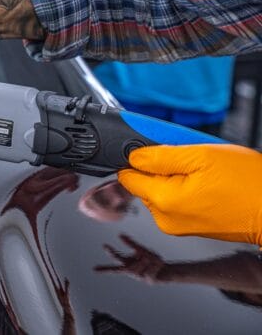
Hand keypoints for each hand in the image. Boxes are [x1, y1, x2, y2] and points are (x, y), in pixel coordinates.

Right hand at [95, 234, 165, 282]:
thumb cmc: (151, 260)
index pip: (116, 260)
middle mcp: (131, 271)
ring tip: (150, 260)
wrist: (166, 271)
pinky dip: (154, 264)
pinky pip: (150, 269)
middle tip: (106, 246)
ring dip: (146, 259)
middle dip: (115, 256)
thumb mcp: (141, 250)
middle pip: (121, 267)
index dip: (106, 261)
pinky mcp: (148, 281)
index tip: (96, 262)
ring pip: (139, 265)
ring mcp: (139, 277)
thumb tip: (120, 234)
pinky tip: (157, 266)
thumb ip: (131, 244)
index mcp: (128, 263)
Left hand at [118, 144, 261, 245]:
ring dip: (176, 177)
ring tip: (204, 172)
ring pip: (162, 191)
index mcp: (164, 201)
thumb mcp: (201, 156)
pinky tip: (208, 183)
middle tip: (189, 158)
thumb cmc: (248, 184)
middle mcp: (166, 218)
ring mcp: (179, 225)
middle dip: (161, 167)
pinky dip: (187, 188)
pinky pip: (178, 200)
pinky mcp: (192, 227)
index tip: (151, 149)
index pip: (128, 177)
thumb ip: (160, 156)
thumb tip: (133, 156)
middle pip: (145, 183)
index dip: (137, 159)